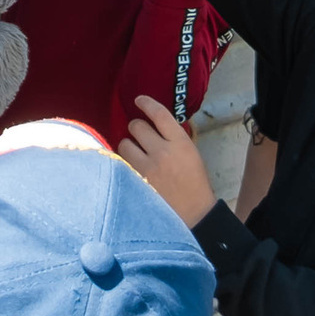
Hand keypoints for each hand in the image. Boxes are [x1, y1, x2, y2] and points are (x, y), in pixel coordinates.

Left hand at [118, 93, 219, 229]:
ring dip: (128, 146)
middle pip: (137, 126)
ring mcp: (147, 168)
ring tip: (135, 155)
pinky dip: (122, 163)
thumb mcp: (191, 155)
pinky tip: (128, 168)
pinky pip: (120, 162)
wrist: (194, 216)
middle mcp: (162, 152)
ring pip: (124, 143)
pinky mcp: (135, 182)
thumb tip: (153, 126)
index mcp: (181, 143)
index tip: (138, 100)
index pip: (159, 114)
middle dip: (136, 129)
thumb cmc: (194, 185)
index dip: (146, 103)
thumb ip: (173, 139)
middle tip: (139, 136)